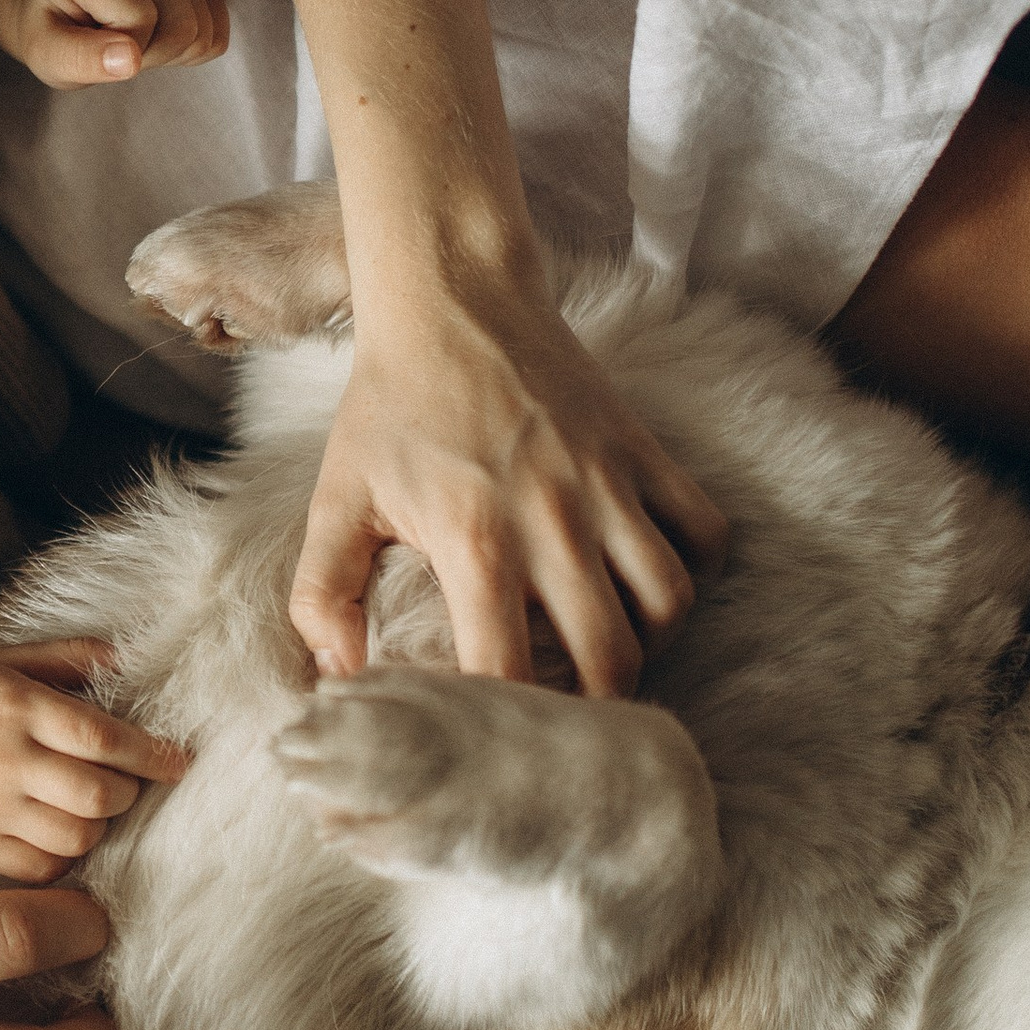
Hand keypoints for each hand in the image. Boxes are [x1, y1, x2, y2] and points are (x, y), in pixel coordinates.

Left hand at [0, 0, 226, 86]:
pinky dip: (192, 46)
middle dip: (151, 53)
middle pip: (183, 25)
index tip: (92, 43)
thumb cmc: (51, 30)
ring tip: (132, 37)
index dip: (121, 52)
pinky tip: (157, 34)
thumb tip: (129, 59)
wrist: (61, 6)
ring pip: (205, 29)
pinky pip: (218, 28)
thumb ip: (81, 58)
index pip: (140, 19)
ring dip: (171, 52)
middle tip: (113, 46)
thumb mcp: (46, 54)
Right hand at [0, 642, 185, 880]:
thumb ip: (67, 657)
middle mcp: (4, 759)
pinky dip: (65, 854)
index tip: (179, 762)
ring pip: (79, 837)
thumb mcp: (0, 661)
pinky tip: (57, 831)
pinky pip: (45, 867)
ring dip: (99, 824)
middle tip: (125, 782)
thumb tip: (131, 657)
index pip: (102, 738)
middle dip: (128, 792)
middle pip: (99, 795)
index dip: (152, 754)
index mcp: (16, 705)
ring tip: (88, 806)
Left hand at [296, 266, 729, 699]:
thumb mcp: (337, 501)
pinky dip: (694, 568)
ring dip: (649, 642)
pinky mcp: (644, 452)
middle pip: (611, 659)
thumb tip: (337, 675)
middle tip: (566, 708)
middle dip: (592, 705)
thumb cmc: (389, 408)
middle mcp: (555, 523)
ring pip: (671, 603)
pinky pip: (707, 531)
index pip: (507, 672)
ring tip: (609, 646)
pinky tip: (649, 579)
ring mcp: (610, 486)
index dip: (502, 717)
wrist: (451, 303)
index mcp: (475, 543)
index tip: (490, 726)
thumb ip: (322, 595)